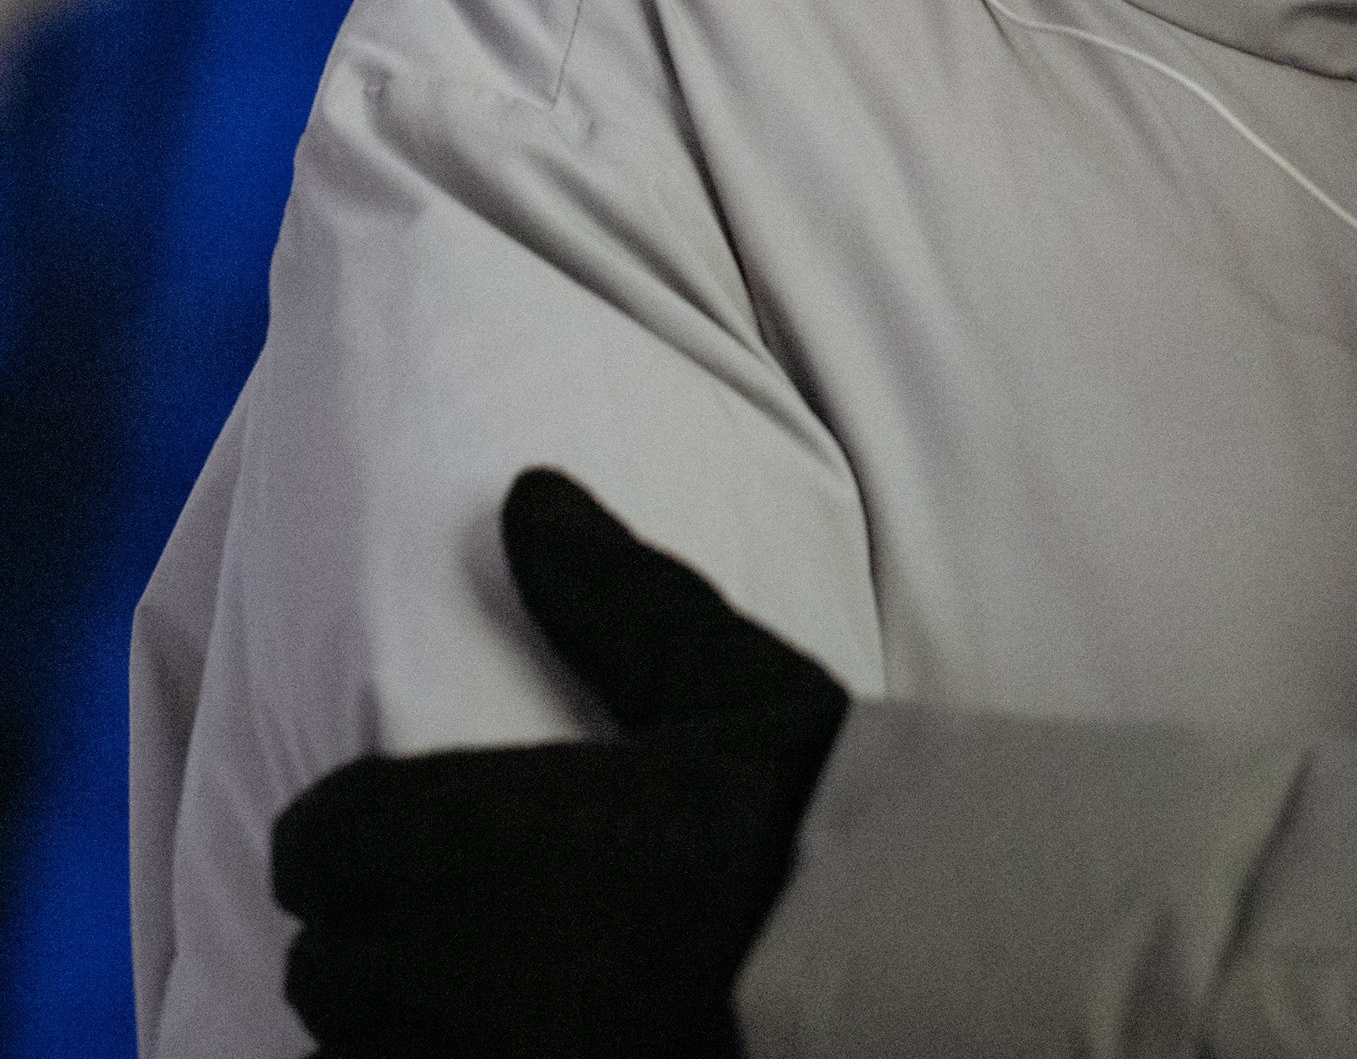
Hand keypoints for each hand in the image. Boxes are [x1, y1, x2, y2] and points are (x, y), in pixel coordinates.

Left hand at [271, 469, 848, 1058]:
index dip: (345, 838)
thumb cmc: (810, 826)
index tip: (389, 840)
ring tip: (470, 1000)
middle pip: (322, 972)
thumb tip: (526, 495)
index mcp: (483, 836)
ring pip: (357, 1056)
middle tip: (443, 925)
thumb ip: (610, 599)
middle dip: (369, 942)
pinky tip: (503, 1046)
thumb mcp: (721, 682)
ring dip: (393, 1028)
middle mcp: (449, 971)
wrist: (893, 973)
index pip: (320, 841)